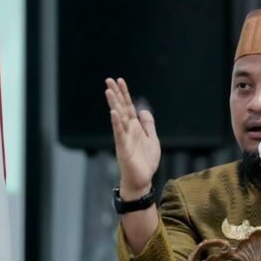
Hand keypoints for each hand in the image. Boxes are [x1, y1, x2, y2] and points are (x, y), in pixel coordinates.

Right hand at [104, 78, 160, 197]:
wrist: (142, 180)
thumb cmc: (145, 162)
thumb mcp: (152, 140)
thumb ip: (148, 125)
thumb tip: (144, 110)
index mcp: (134, 128)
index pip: (128, 107)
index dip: (124, 94)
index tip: (119, 81)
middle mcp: (127, 130)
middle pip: (121, 108)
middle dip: (116, 94)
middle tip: (109, 80)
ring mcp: (124, 138)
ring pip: (118, 118)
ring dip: (113, 104)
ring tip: (109, 91)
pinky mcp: (123, 148)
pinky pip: (119, 133)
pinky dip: (116, 123)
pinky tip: (113, 112)